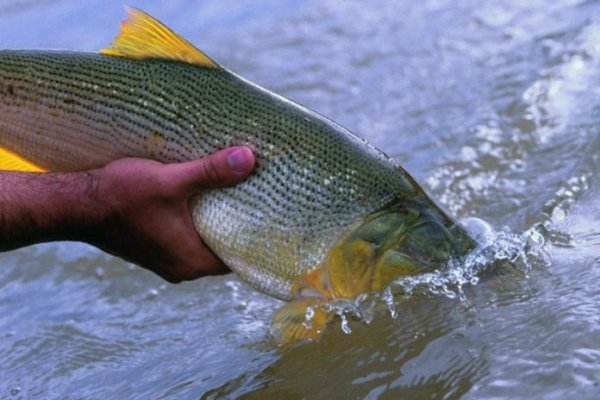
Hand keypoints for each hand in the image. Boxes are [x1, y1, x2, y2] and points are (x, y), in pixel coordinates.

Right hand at [90, 146, 254, 282]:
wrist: (75, 206)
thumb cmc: (121, 196)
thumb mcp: (170, 181)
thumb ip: (210, 172)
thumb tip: (249, 159)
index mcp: (192, 261)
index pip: (240, 255)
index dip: (257, 235)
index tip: (271, 213)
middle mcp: (182, 267)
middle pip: (224, 248)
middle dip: (240, 224)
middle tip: (258, 196)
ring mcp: (168, 260)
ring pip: (205, 242)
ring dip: (218, 221)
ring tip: (237, 193)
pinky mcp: (156, 248)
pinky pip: (188, 238)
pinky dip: (199, 221)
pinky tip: (205, 198)